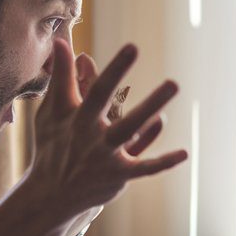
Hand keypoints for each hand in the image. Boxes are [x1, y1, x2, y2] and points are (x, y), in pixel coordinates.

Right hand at [29, 42, 187, 225]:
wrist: (51, 195)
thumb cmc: (53, 146)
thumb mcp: (52, 112)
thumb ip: (61, 77)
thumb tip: (60, 41)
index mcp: (77, 118)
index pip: (97, 89)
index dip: (114, 70)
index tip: (133, 48)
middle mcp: (92, 135)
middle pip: (115, 109)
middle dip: (138, 93)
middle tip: (170, 81)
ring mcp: (106, 156)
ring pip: (131, 131)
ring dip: (152, 109)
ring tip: (172, 86)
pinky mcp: (118, 175)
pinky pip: (144, 168)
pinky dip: (163, 162)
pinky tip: (184, 153)